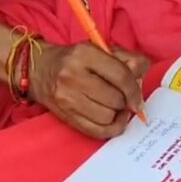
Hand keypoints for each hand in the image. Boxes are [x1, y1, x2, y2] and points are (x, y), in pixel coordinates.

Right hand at [30, 42, 150, 138]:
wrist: (39, 70)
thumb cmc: (76, 59)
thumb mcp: (101, 49)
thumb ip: (128, 59)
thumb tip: (141, 78)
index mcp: (85, 54)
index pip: (121, 76)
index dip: (135, 91)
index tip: (138, 100)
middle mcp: (73, 76)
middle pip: (115, 99)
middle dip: (124, 101)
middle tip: (121, 97)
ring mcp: (67, 98)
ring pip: (108, 117)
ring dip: (117, 114)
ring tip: (114, 106)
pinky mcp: (65, 116)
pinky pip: (97, 131)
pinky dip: (110, 128)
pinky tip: (112, 119)